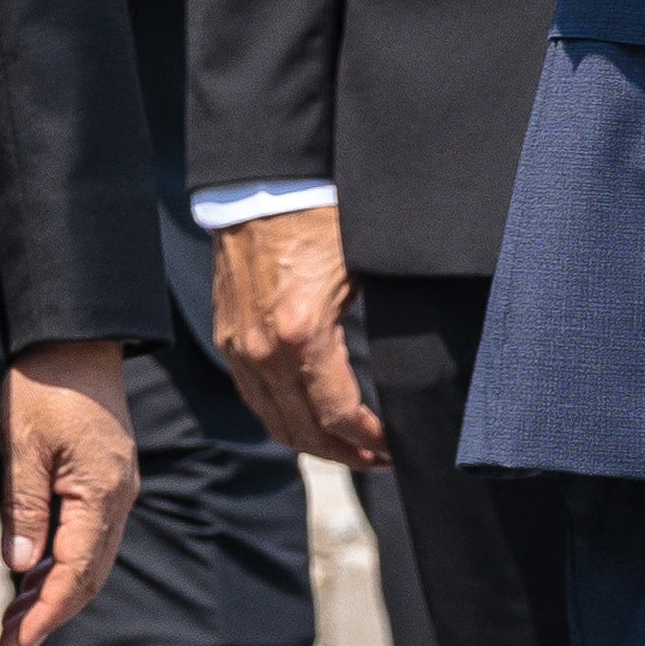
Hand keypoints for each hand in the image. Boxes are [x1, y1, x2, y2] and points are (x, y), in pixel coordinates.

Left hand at [0, 341, 136, 645]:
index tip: (18, 640)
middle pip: (91, 573)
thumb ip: (24, 506)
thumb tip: (21, 566)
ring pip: (93, 557)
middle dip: (52, 611)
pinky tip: (35, 573)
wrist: (76, 337)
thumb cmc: (44, 384)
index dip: (47, 611)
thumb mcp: (21, 443)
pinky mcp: (107, 477)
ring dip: (57, 590)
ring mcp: (118, 486)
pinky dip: (65, 563)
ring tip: (15, 616)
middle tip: (10, 640)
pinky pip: (92, 534)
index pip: (77, 570)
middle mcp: (119, 494)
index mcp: (100, 490)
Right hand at [212, 207, 387, 466]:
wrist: (264, 187)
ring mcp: (240, 348)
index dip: (370, 440)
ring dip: (313, 444)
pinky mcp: (229, 339)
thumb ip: (381, 327)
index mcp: (302, 335)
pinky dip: (283, 418)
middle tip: (379, 458)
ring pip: (274, 422)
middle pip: (303, 433)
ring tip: (350, 448)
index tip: (395, 445)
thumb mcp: (365, 272)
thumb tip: (415, 367)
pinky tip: (311, 418)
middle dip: (345, 454)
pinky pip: (254, 398)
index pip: (337, 416)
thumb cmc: (323, 220)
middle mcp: (263, 351)